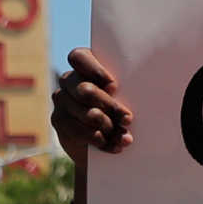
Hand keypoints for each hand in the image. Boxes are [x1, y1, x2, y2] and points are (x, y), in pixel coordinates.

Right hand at [52, 48, 132, 173]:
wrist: (110, 139)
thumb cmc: (125, 110)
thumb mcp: (130, 95)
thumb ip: (129, 87)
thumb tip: (143, 86)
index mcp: (86, 64)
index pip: (79, 57)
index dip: (96, 72)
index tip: (114, 87)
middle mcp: (70, 79)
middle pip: (85, 90)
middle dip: (110, 107)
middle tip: (128, 119)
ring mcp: (61, 99)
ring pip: (85, 112)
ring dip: (108, 126)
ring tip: (124, 136)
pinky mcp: (58, 119)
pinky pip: (78, 130)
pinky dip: (100, 140)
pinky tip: (115, 145)